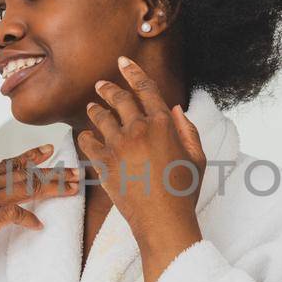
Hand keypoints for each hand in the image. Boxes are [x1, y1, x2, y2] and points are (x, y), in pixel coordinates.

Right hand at [0, 143, 78, 253]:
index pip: (9, 164)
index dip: (30, 157)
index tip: (49, 151)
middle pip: (25, 175)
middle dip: (53, 173)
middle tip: (77, 171)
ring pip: (26, 188)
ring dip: (51, 188)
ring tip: (72, 188)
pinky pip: (13, 215)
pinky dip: (28, 218)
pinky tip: (40, 224)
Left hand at [77, 57, 204, 254]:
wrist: (163, 219)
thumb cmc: (184, 191)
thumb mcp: (197, 157)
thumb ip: (187, 130)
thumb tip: (175, 109)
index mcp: (163, 124)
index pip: (146, 89)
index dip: (133, 72)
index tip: (123, 62)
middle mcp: (139, 129)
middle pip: (120, 99)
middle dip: (109, 89)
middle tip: (101, 85)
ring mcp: (119, 145)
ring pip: (101, 118)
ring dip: (95, 110)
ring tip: (92, 107)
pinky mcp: (104, 163)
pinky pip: (88, 143)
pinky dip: (85, 137)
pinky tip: (84, 136)